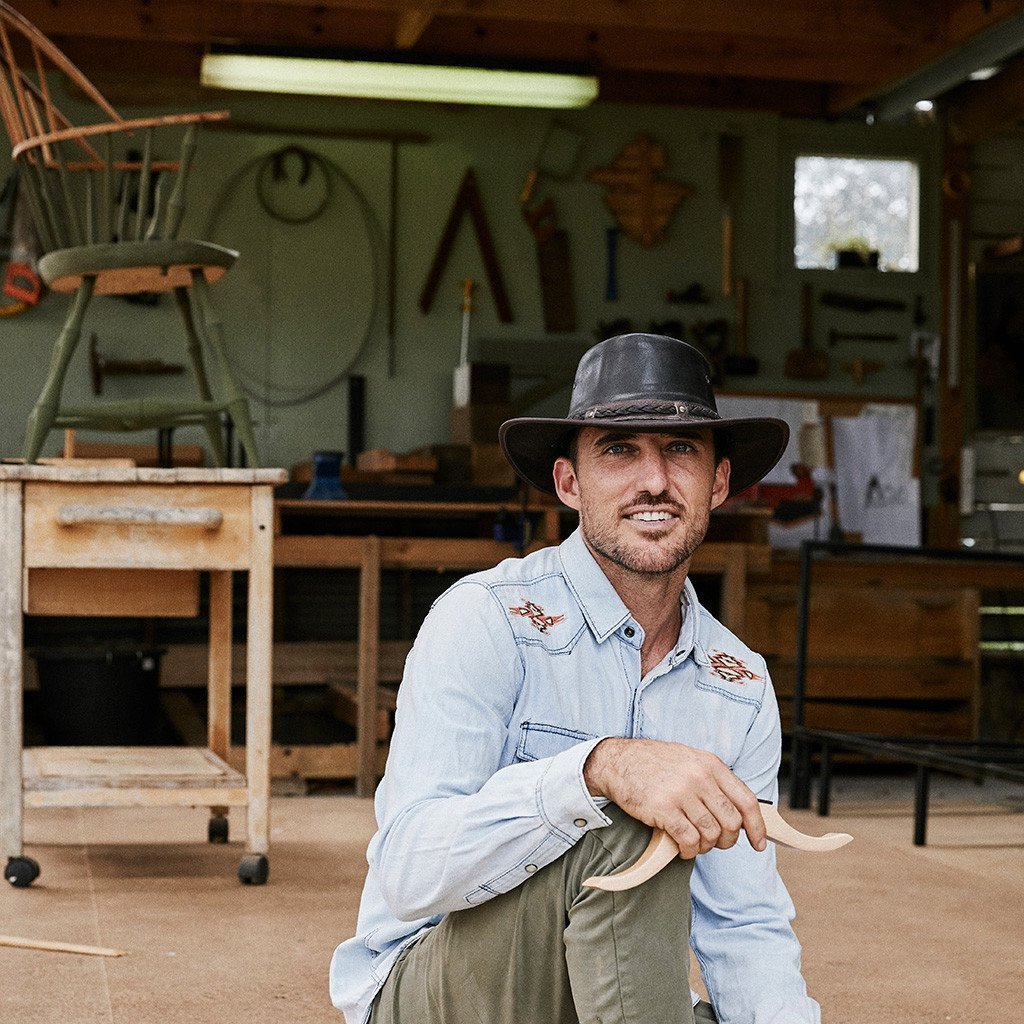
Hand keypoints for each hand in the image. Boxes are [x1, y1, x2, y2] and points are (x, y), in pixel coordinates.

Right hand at [583, 737, 766, 857]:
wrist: (618, 761)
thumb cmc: (655, 764)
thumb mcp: (691, 761)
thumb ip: (714, 782)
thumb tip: (739, 813)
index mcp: (711, 765)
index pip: (746, 801)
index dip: (757, 827)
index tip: (758, 844)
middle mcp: (700, 777)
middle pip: (731, 822)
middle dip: (727, 840)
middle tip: (715, 843)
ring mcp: (682, 793)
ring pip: (711, 834)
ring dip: (706, 847)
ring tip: (694, 844)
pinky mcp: (664, 809)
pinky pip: (689, 840)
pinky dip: (689, 850)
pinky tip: (682, 848)